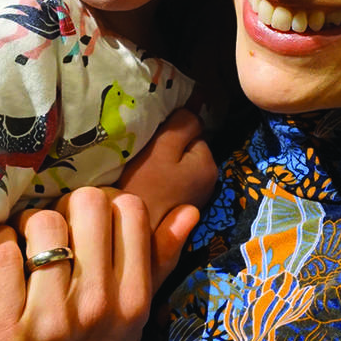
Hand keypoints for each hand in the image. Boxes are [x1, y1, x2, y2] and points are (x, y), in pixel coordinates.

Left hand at [0, 189, 198, 340]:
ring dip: (27, 230)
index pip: (130, 209)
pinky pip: (1, 249)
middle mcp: (97, 308)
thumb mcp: (128, 322)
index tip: (86, 234)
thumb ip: (158, 262)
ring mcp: (48, 320)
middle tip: (53, 239)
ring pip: (42, 222)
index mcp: (133, 303)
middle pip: (87, 203)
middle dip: (66, 213)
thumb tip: (188, 210)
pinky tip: (2, 271)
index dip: (104, 211)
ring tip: (25, 255)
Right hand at [114, 109, 216, 230]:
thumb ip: (182, 125)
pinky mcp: (181, 209)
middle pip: (187, 149)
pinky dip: (162, 182)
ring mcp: (196, 197)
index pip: (194, 131)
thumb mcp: (161, 148)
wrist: (131, 234)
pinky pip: (173, 183)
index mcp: (208, 164)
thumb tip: (195, 106)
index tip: (153, 139)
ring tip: (143, 173)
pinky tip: (146, 188)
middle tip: (146, 157)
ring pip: (179, 166)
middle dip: (170, 149)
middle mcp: (210, 181)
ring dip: (165, 165)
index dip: (171, 132)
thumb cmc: (143, 187)